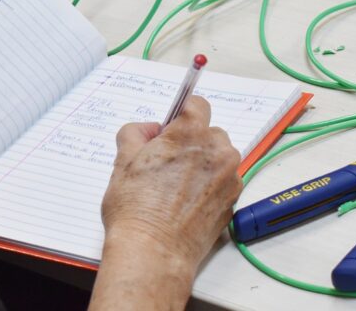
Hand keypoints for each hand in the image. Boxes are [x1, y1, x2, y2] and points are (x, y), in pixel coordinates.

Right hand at [90, 96, 242, 308]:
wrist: (153, 252)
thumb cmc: (136, 210)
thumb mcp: (122, 160)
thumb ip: (136, 133)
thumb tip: (149, 130)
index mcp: (190, 134)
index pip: (197, 105)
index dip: (182, 114)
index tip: (172, 127)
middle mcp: (216, 151)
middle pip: (210, 133)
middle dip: (192, 142)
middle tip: (168, 163)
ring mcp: (229, 177)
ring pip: (220, 158)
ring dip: (204, 164)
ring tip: (177, 186)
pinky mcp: (233, 201)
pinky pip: (224, 181)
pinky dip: (210, 186)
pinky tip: (188, 202)